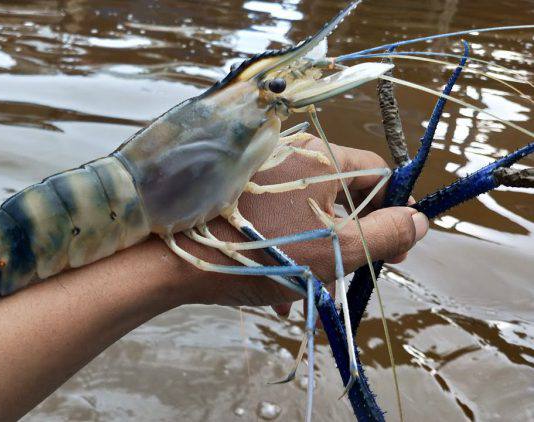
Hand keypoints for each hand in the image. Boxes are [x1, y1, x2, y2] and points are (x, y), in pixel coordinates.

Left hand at [170, 134, 428, 307]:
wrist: (171, 259)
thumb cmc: (258, 254)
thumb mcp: (334, 252)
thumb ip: (384, 235)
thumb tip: (419, 220)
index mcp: (320, 160)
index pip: (376, 174)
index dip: (391, 212)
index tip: (390, 249)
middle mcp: (289, 156)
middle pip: (338, 199)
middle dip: (345, 246)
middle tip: (339, 283)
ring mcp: (257, 174)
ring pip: (303, 216)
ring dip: (313, 258)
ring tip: (303, 297)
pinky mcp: (232, 194)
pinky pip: (271, 220)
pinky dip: (281, 252)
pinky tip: (275, 293)